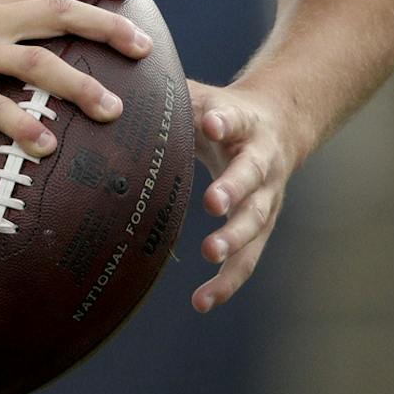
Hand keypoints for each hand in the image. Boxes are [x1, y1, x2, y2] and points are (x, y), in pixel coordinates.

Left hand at [187, 81, 297, 313]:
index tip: (211, 122)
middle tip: (213, 202)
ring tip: (210, 253)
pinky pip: (247, 258)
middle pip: (252, 175)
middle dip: (234, 188)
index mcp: (245, 122)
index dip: (223, 120)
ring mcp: (267, 195)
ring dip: (234, 237)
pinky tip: (203, 301)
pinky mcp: (262, 225)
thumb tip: (116, 91)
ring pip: (256, 219)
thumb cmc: (223, 112)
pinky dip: (227, 281)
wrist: (277, 124)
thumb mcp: (203, 96)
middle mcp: (262, 159)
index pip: (234, 118)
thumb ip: (171, 96)